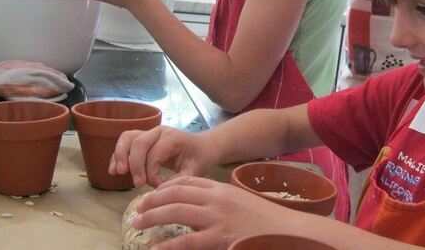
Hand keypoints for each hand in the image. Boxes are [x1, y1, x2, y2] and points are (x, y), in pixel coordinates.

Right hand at [109, 125, 217, 187]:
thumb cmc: (199, 158)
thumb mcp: (195, 171)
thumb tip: (159, 191)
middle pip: (139, 142)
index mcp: (173, 137)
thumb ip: (178, 180)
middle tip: (137, 183)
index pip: (155, 153)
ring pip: (128, 137)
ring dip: (120, 155)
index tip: (156, 186)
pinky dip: (117, 155)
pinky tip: (113, 170)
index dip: (152, 172)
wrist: (202, 148)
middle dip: (134, 164)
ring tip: (118, 172)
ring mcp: (149, 133)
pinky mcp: (142, 139)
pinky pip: (125, 142)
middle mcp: (159, 132)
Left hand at [133, 176, 297, 248]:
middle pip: (177, 193)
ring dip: (153, 217)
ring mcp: (217, 218)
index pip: (188, 180)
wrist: (287, 230)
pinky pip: (186, 241)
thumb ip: (220, 202)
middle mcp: (217, 199)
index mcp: (222, 188)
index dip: (166, 186)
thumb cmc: (265, 220)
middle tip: (138, 209)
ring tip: (137, 223)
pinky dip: (168, 246)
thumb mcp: (240, 203)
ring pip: (176, 212)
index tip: (153, 194)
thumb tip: (197, 210)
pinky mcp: (219, 237)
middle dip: (153, 200)